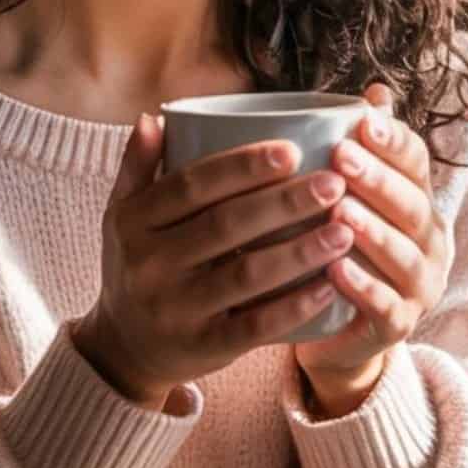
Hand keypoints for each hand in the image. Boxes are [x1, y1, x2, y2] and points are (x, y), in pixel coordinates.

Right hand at [73, 114, 358, 409]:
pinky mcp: (201, 347)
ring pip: (245, 275)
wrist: (123, 349)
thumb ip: (137, 167)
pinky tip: (329, 286)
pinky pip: (253, 327)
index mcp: (132, 222)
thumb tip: (154, 118)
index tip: (292, 150)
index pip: (191, 185)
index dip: (242, 167)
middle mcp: (148, 264)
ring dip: (299, 251)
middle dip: (284, 202)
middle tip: (334, 184)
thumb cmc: (138, 265)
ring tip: (344, 229)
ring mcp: (174, 309)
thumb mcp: (122, 216)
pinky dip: (292, 307)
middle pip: (225, 225)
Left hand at [294, 81, 448, 412]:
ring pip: (403, 256)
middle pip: (413, 205)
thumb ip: (358, 150)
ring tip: (339, 213)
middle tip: (342, 157)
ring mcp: (420, 287)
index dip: (394, 142)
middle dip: (379, 180)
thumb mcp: (344, 197)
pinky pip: (386, 307)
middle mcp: (430, 242)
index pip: (418, 164)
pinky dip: (363, 289)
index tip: (363, 120)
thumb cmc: (336, 250)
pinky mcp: (398, 327)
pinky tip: (335, 272)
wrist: (332, 331)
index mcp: (419, 202)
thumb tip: (374, 89)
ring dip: (373, 233)